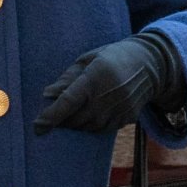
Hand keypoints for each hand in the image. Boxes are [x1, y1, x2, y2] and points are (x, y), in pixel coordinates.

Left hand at [34, 30, 185, 133]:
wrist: (149, 65)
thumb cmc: (113, 57)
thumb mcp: (88, 59)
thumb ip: (67, 78)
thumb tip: (47, 95)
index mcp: (95, 77)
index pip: (68, 101)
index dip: (51, 116)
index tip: (37, 127)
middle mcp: (107, 96)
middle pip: (76, 119)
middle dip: (61, 121)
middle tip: (51, 117)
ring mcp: (119, 109)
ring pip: (87, 127)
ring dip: (75, 124)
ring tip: (70, 115)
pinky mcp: (126, 118)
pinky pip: (101, 129)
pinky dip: (90, 126)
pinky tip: (88, 116)